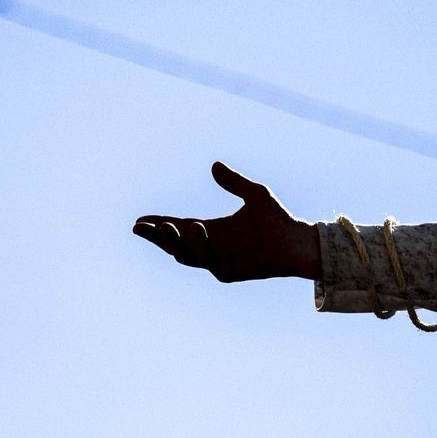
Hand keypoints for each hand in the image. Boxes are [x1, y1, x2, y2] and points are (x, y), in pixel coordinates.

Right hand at [133, 162, 321, 281]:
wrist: (297, 242)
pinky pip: (208, 260)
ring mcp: (218, 261)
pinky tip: (195, 228)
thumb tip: (214, 165)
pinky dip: (199, 246)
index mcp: (212, 230)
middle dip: (156, 237)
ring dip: (175, 241)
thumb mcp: (254, 194)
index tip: (139, 220)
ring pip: (187, 254)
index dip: (157, 224)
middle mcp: (211, 246)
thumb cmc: (278, 220)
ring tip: (167, 225)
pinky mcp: (228, 272)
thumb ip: (233, 182)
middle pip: (174, 244)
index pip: (178, 227)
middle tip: (141, 226)